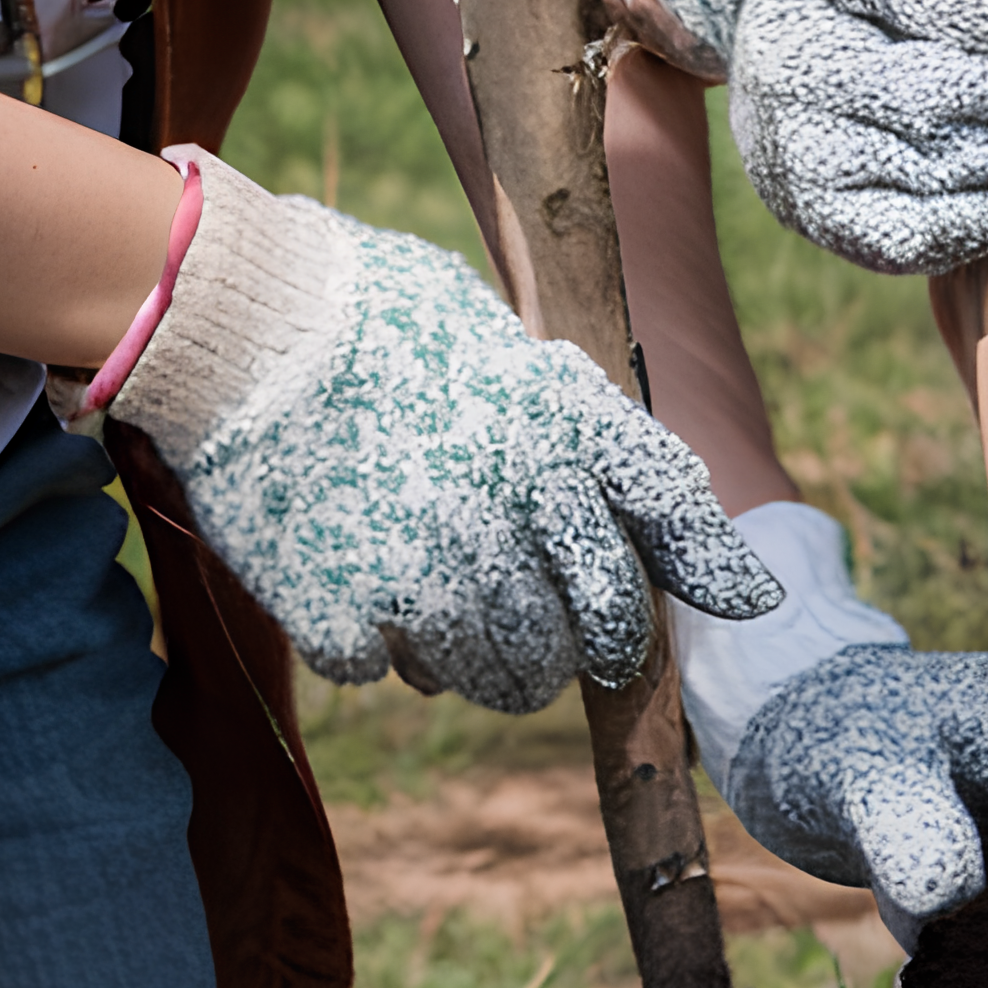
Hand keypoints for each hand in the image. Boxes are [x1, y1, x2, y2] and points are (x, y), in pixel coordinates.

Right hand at [107, 153, 779, 706]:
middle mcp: (513, 496)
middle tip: (557, 641)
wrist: (246, 321)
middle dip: (587, 645)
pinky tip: (357, 581)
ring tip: (450, 610)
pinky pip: (393, 670)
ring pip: (503, 674)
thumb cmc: (374, 313)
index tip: (741, 600)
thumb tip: (613, 483)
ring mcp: (432, 564)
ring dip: (486, 660)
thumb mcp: (497, 339)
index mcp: (556, 416)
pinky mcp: (351, 613)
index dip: (709, 565)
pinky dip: (383, 645)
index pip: (666, 504)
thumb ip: (564, 416)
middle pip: (595, 627)